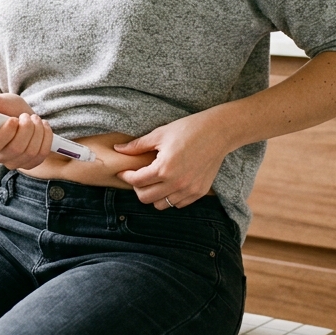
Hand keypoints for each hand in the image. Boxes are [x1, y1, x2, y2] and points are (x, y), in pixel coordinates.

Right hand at [0, 93, 53, 170]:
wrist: (19, 118)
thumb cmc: (5, 111)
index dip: (7, 132)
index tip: (14, 119)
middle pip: (16, 149)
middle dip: (26, 129)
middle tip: (27, 116)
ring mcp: (15, 163)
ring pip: (31, 152)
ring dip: (38, 131)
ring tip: (35, 119)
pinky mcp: (30, 164)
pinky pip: (42, 154)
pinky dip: (46, 138)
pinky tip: (43, 127)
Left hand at [112, 112, 228, 209]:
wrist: (218, 132)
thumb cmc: (188, 129)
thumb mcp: (160, 134)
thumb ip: (137, 145)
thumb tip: (117, 149)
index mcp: (164, 168)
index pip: (136, 181)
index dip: (126, 176)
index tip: (123, 172)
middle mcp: (176, 183)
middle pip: (146, 198)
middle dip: (137, 188)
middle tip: (137, 177)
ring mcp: (189, 190)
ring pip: (161, 205)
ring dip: (154, 195)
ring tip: (154, 181)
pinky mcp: (199, 192)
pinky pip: (178, 204)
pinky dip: (170, 197)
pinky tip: (169, 184)